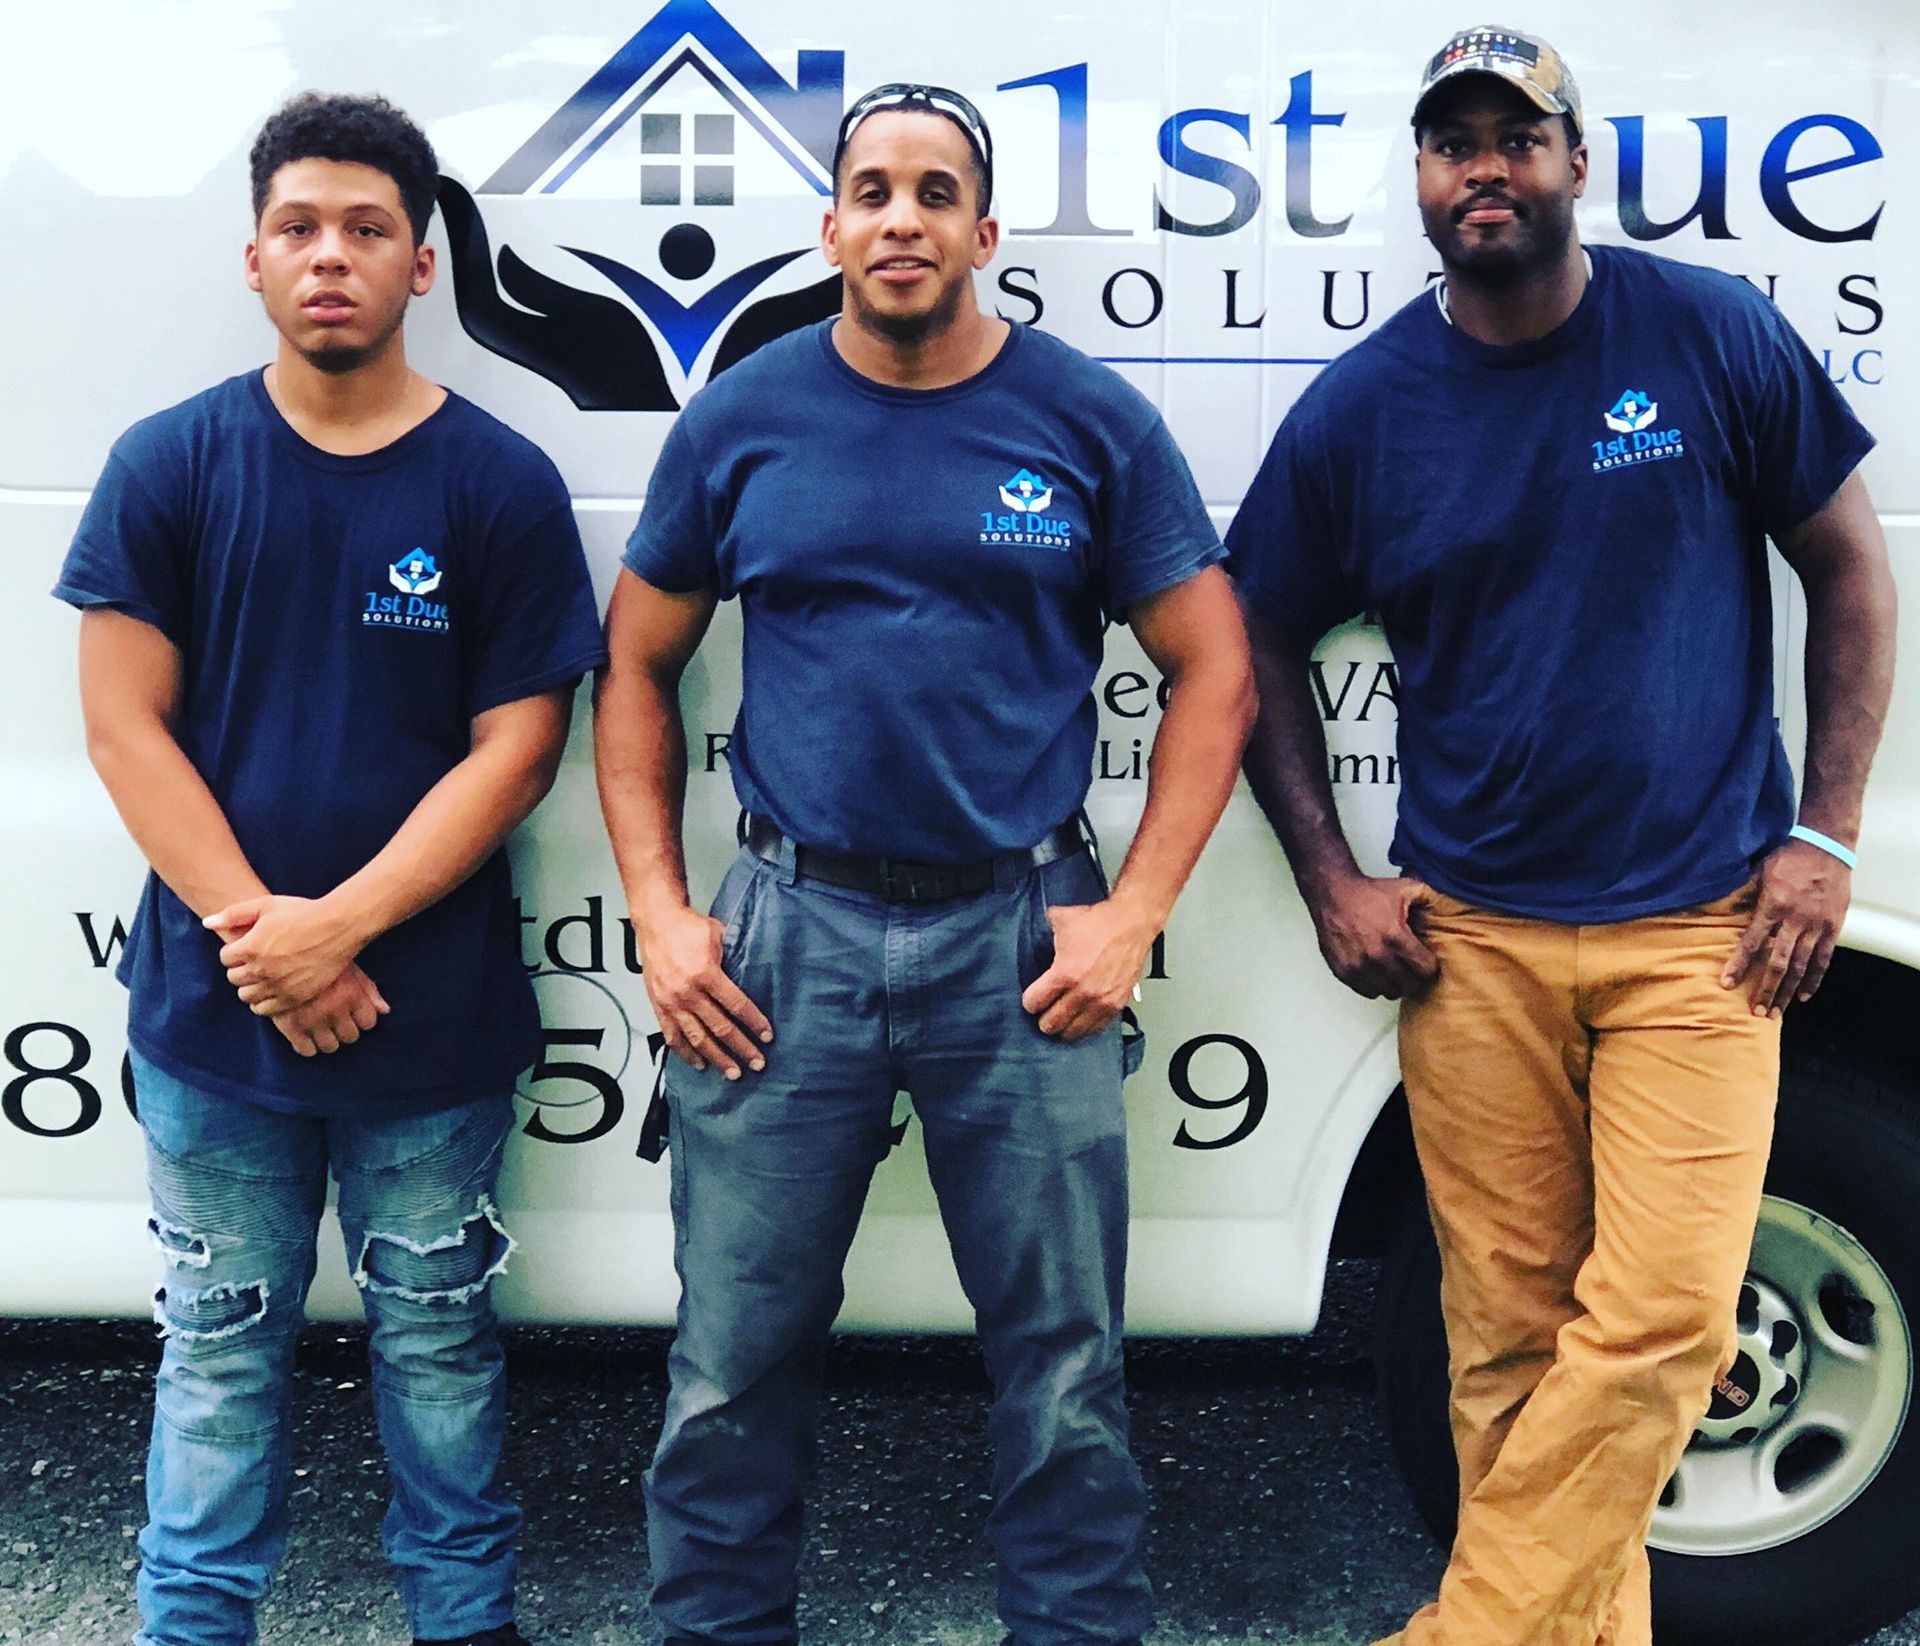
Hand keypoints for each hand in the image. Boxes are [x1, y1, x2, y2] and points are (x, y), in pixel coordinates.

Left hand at [205, 894, 361, 1015]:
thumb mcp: (266, 905)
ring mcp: (277, 986)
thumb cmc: (302, 913)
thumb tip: (207, 923)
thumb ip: (233, 913)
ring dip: (251, 987)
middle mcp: (260, 969)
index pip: (225, 959)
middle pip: (234, 979)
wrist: (338, 928)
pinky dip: (265, 1002)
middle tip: (257, 961)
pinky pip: (266, 1009)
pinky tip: (274, 989)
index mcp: (250, 947)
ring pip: (247, 996)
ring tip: (265, 976)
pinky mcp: (293, 998)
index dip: (236, 951)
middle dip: (242, 970)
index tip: (250, 946)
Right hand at [268, 963, 389, 1056]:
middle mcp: (334, 1009)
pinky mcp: (289, 1025)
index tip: (353, 1013)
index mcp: (351, 992)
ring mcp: (312, 1019)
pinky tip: (305, 1034)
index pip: (368, 1022)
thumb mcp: (346, 965)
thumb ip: (368, 989)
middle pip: (351, 1036)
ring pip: (330, 1046)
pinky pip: (306, 1050)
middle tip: (335, 1019)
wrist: (278, 950)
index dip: (362, 1018)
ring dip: (327, 1039)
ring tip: (320, 1026)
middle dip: (345, 1029)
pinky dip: (307, 1046)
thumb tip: (385, 1011)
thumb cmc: (317, 957)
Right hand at [637, 902, 772, 1078]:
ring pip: (697, 1038)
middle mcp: (688, 992)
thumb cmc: (688, 926)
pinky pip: (672, 1035)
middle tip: (757, 1063)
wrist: (656, 921)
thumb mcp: (718, 936)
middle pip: (720, 1028)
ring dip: (717, 1058)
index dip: (754, 1023)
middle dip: (741, 1048)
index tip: (767, 1037)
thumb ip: (733, 958)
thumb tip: (754, 974)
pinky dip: (686, 1053)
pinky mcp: (658, 1006)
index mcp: (705, 973)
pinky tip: (699, 1064)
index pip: (736, 1006)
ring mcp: (671, 1002)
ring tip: (732, 1072)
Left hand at [1021, 897, 1157, 1040]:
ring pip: (1074, 1032)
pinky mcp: (1117, 1004)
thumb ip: (1044, 932)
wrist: (1131, 923)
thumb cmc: (1099, 922)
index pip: (1035, 1003)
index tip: (1032, 1000)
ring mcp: (1101, 1002)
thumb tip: (1033, 929)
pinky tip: (1081, 1022)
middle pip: (1052, 1024)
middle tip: (1044, 1014)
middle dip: (1044, 1019)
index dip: (1030, 1002)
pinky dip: (1086, 1028)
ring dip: (1064, 1028)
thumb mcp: (1061, 921)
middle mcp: (1082, 993)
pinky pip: (1097, 1028)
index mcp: (1064, 973)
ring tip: (1062, 1021)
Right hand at [1310, 872, 1438, 999]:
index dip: (1430, 966)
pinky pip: (1367, 992)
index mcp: (1395, 937)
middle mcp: (1376, 956)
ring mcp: (1358, 966)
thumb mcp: (1405, 888)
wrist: (1332, 893)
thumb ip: (1430, 897)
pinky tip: (1377, 972)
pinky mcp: (1343, 972)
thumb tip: (1447, 904)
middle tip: (1413, 969)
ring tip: (1395, 971)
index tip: (1427, 961)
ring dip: (1395, 984)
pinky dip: (1375, 986)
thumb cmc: (1367, 893)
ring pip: (1389, 992)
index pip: (1425, 970)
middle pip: (1409, 985)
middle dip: (1415, 978)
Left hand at [1720, 840, 1850, 1015]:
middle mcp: (1795, 921)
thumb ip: (1742, 894)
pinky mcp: (1834, 928)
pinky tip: (1803, 996)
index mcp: (1773, 907)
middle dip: (1766, 989)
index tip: (1727, 984)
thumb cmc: (1788, 857)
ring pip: (1802, 967)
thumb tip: (1718, 908)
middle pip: (1779, 963)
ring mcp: (1817, 926)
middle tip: (1756, 1011)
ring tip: (1777, 1012)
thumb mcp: (1758, 872)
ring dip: (1788, 991)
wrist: (1826, 847)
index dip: (1738, 965)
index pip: (1752, 943)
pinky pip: (1824, 960)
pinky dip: (1814, 980)